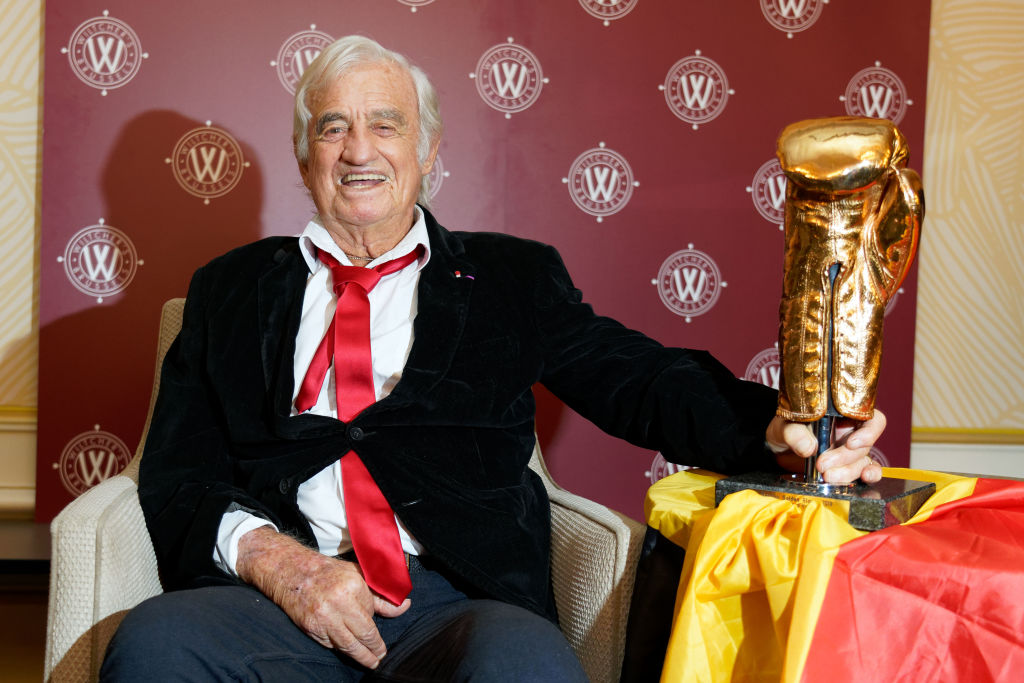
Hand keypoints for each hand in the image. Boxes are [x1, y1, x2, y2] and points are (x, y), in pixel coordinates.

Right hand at [235, 526, 409, 668]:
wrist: (295, 573)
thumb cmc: (331, 574)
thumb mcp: (360, 577)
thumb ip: (381, 596)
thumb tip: (405, 605)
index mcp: (353, 588)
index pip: (371, 622)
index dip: (377, 639)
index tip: (382, 649)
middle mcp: (338, 603)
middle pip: (361, 636)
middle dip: (372, 651)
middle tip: (379, 658)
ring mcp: (323, 617)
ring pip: (346, 645)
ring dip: (360, 657)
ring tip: (370, 662)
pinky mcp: (310, 627)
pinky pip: (330, 643)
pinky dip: (340, 648)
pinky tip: (348, 650)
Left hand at [766, 409, 885, 483]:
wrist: (778, 449)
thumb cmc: (785, 430)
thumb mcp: (784, 427)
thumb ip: (794, 434)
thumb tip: (809, 448)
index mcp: (841, 414)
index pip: (869, 418)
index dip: (867, 432)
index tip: (850, 443)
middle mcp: (850, 431)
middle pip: (864, 445)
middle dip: (845, 457)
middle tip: (822, 464)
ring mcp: (850, 450)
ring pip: (863, 461)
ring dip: (848, 471)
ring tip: (827, 476)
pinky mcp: (847, 466)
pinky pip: (865, 471)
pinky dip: (868, 476)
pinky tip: (863, 479)